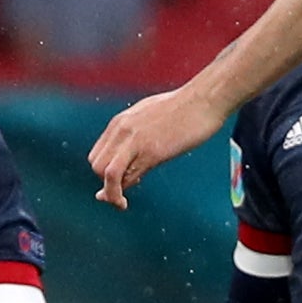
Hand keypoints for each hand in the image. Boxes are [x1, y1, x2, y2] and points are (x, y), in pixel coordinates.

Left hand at [87, 87, 220, 207]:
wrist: (204, 99)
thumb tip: (137, 153)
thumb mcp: (151, 116)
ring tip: (121, 203)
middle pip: (97, 166)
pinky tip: (129, 200)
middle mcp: (122, 130)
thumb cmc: (184, 107)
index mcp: (121, 121)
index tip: (122, 180)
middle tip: (123, 193)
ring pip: (106, 174)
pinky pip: (125, 177)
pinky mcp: (151, 152)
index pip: (97, 155)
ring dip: (111, 194)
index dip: (105, 173)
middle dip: (106, 183)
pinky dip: (120, 194)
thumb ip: (138, 133)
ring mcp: (135, 141)